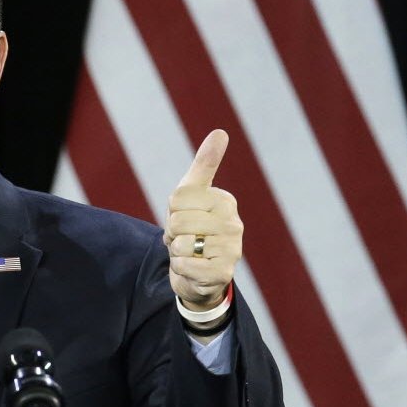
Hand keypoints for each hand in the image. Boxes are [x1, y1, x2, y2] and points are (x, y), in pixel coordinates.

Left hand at [163, 130, 242, 310]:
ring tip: (189, 253)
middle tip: (184, 238)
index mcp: (225, 201)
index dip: (172, 211)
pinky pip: (185, 266)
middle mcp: (234, 224)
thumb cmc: (192, 228)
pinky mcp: (223, 274)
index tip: (183, 217)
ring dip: (176, 252)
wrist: (197, 273)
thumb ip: (204, 164)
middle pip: (178, 221)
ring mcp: (232, 250)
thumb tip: (221, 132)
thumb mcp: (191, 195)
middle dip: (173, 233)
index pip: (177, 198)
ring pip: (181, 244)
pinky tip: (192, 268)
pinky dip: (180, 269)